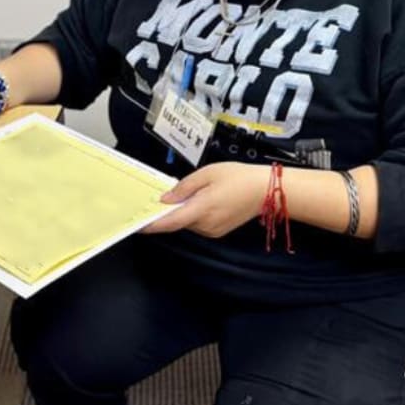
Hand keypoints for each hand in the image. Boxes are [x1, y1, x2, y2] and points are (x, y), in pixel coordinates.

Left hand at [144, 162, 267, 238]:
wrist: (265, 190)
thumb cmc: (239, 178)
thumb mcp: (208, 173)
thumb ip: (184, 187)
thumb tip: (167, 198)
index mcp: (202, 208)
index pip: (170, 222)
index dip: (152, 225)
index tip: (139, 224)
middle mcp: (206, 224)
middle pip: (178, 221)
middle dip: (171, 210)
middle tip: (170, 194)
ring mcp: (213, 230)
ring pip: (188, 223)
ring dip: (185, 211)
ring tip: (196, 193)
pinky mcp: (218, 231)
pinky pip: (199, 224)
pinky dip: (196, 214)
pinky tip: (204, 201)